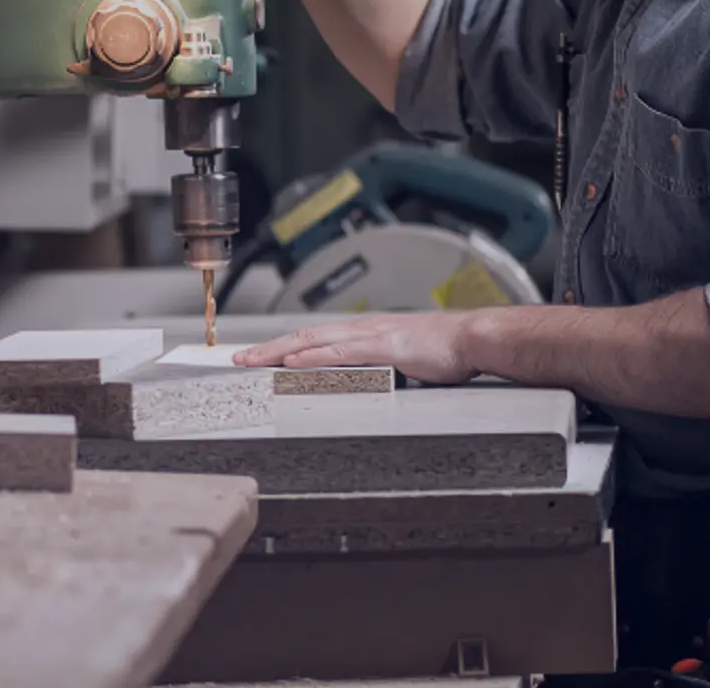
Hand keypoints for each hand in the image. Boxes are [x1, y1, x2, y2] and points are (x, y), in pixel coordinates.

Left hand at [231, 312, 482, 384]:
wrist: (470, 338)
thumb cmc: (443, 350)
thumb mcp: (400, 358)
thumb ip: (376, 366)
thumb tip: (357, 379)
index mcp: (363, 332)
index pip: (313, 337)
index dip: (283, 345)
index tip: (258, 355)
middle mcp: (360, 329)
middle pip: (303, 336)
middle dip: (268, 348)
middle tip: (238, 358)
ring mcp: (369, 336)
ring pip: (313, 341)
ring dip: (279, 351)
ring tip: (252, 360)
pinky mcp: (382, 348)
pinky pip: (339, 352)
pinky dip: (312, 356)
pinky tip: (292, 362)